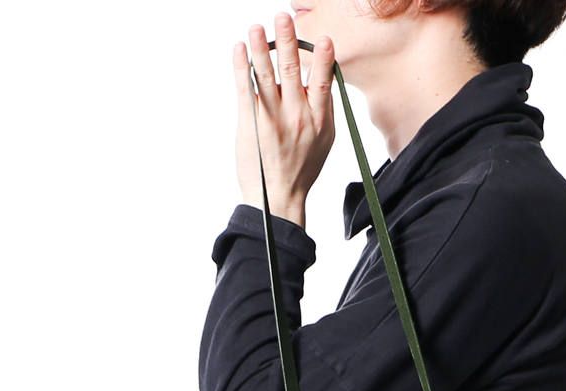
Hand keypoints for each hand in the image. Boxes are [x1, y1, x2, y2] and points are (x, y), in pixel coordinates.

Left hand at [234, 13, 335, 228]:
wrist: (278, 198)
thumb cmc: (301, 168)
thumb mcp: (325, 141)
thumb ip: (324, 109)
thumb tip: (325, 79)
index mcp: (319, 120)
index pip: (323, 83)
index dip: (323, 59)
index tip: (323, 39)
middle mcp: (296, 117)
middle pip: (292, 72)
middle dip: (287, 42)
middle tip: (283, 18)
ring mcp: (272, 120)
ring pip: (265, 76)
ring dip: (261, 48)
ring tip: (256, 27)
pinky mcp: (250, 124)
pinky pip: (245, 90)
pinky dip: (241, 67)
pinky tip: (239, 49)